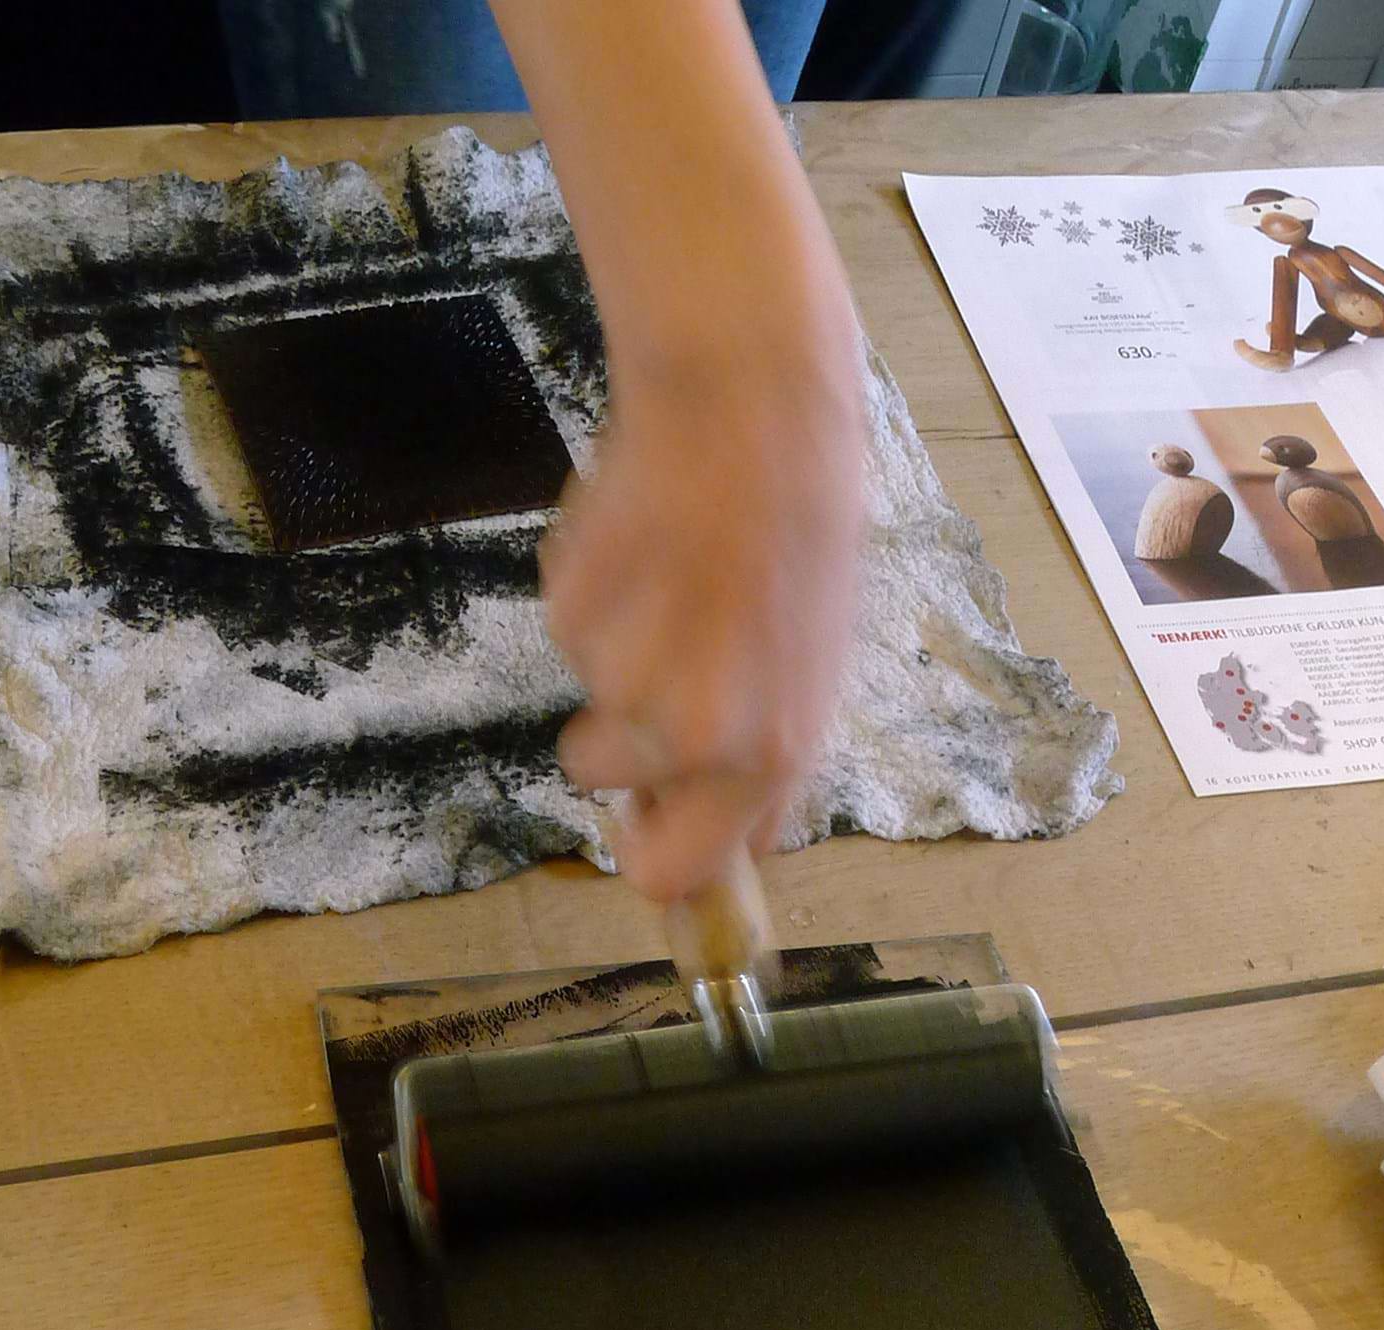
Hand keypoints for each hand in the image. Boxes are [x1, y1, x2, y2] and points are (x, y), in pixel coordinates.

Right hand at [544, 311, 864, 902]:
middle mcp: (697, 733)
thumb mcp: (815, 659)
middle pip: (603, 779)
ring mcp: (625, 673)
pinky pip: (568, 629)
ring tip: (672, 577)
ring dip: (614, 648)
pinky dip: (595, 592)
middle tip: (655, 665)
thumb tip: (725, 827)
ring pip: (586, 693)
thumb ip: (763, 751)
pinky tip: (643, 539)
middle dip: (613, 740)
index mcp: (770, 754)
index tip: (643, 830)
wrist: (754, 405)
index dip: (650, 854)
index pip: (675, 871)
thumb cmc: (803, 524)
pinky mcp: (571, 613)